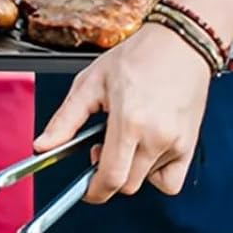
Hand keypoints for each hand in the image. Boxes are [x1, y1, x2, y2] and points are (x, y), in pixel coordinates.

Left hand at [33, 23, 211, 202]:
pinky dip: (156, 175)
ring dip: (131, 170)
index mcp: (129, 121)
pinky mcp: (189, 144)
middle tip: (103, 146)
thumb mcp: (92, 81)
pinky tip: (149, 151)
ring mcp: (176, 142)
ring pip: (145, 181)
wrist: (181, 41)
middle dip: (109, 175)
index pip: (110, 178)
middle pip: (126, 185)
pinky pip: (170, 182)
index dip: (93, 191)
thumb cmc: (140, 55)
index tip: (86, 189)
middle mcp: (155, 136)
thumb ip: (66, 119)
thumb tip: (43, 145)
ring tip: (129, 138)